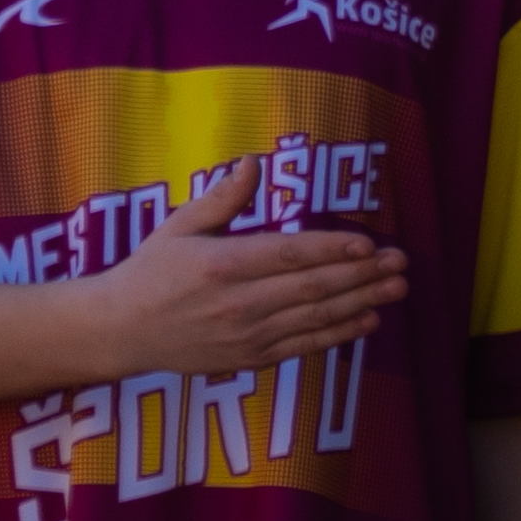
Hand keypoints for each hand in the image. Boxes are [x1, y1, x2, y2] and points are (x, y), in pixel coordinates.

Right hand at [90, 162, 404, 378]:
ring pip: (316, 317)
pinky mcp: (250, 358)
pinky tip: (367, 319)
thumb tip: (253, 163)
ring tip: (397, 287)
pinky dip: (339, 334)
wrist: (120, 331)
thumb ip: (222, 198)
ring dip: (361, 301)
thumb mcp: (178, 227)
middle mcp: (238, 302)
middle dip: (362, 274)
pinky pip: (303, 345)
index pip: (289, 254)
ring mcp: (246, 334)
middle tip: (400, 262)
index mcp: (221, 264)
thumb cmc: (149, 272)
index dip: (333, 249)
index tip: (368, 243)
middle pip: (313, 287)